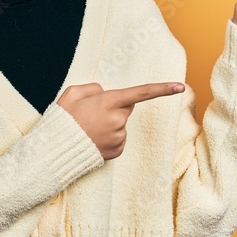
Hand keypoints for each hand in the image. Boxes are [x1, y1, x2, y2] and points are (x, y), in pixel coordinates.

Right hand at [57, 82, 182, 159]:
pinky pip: (118, 138)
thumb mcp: (72, 93)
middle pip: (126, 107)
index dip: (162, 89)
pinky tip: (93, 138)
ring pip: (120, 124)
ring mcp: (119, 137)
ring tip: (88, 128)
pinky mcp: (117, 150)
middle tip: (91, 112)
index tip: (180, 86)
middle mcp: (118, 120)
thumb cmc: (63, 119)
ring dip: (109, 123)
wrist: (56, 150)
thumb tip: (104, 94)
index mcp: (109, 102)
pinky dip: (108, 137)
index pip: (141, 93)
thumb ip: (92, 88)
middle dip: (114, 107)